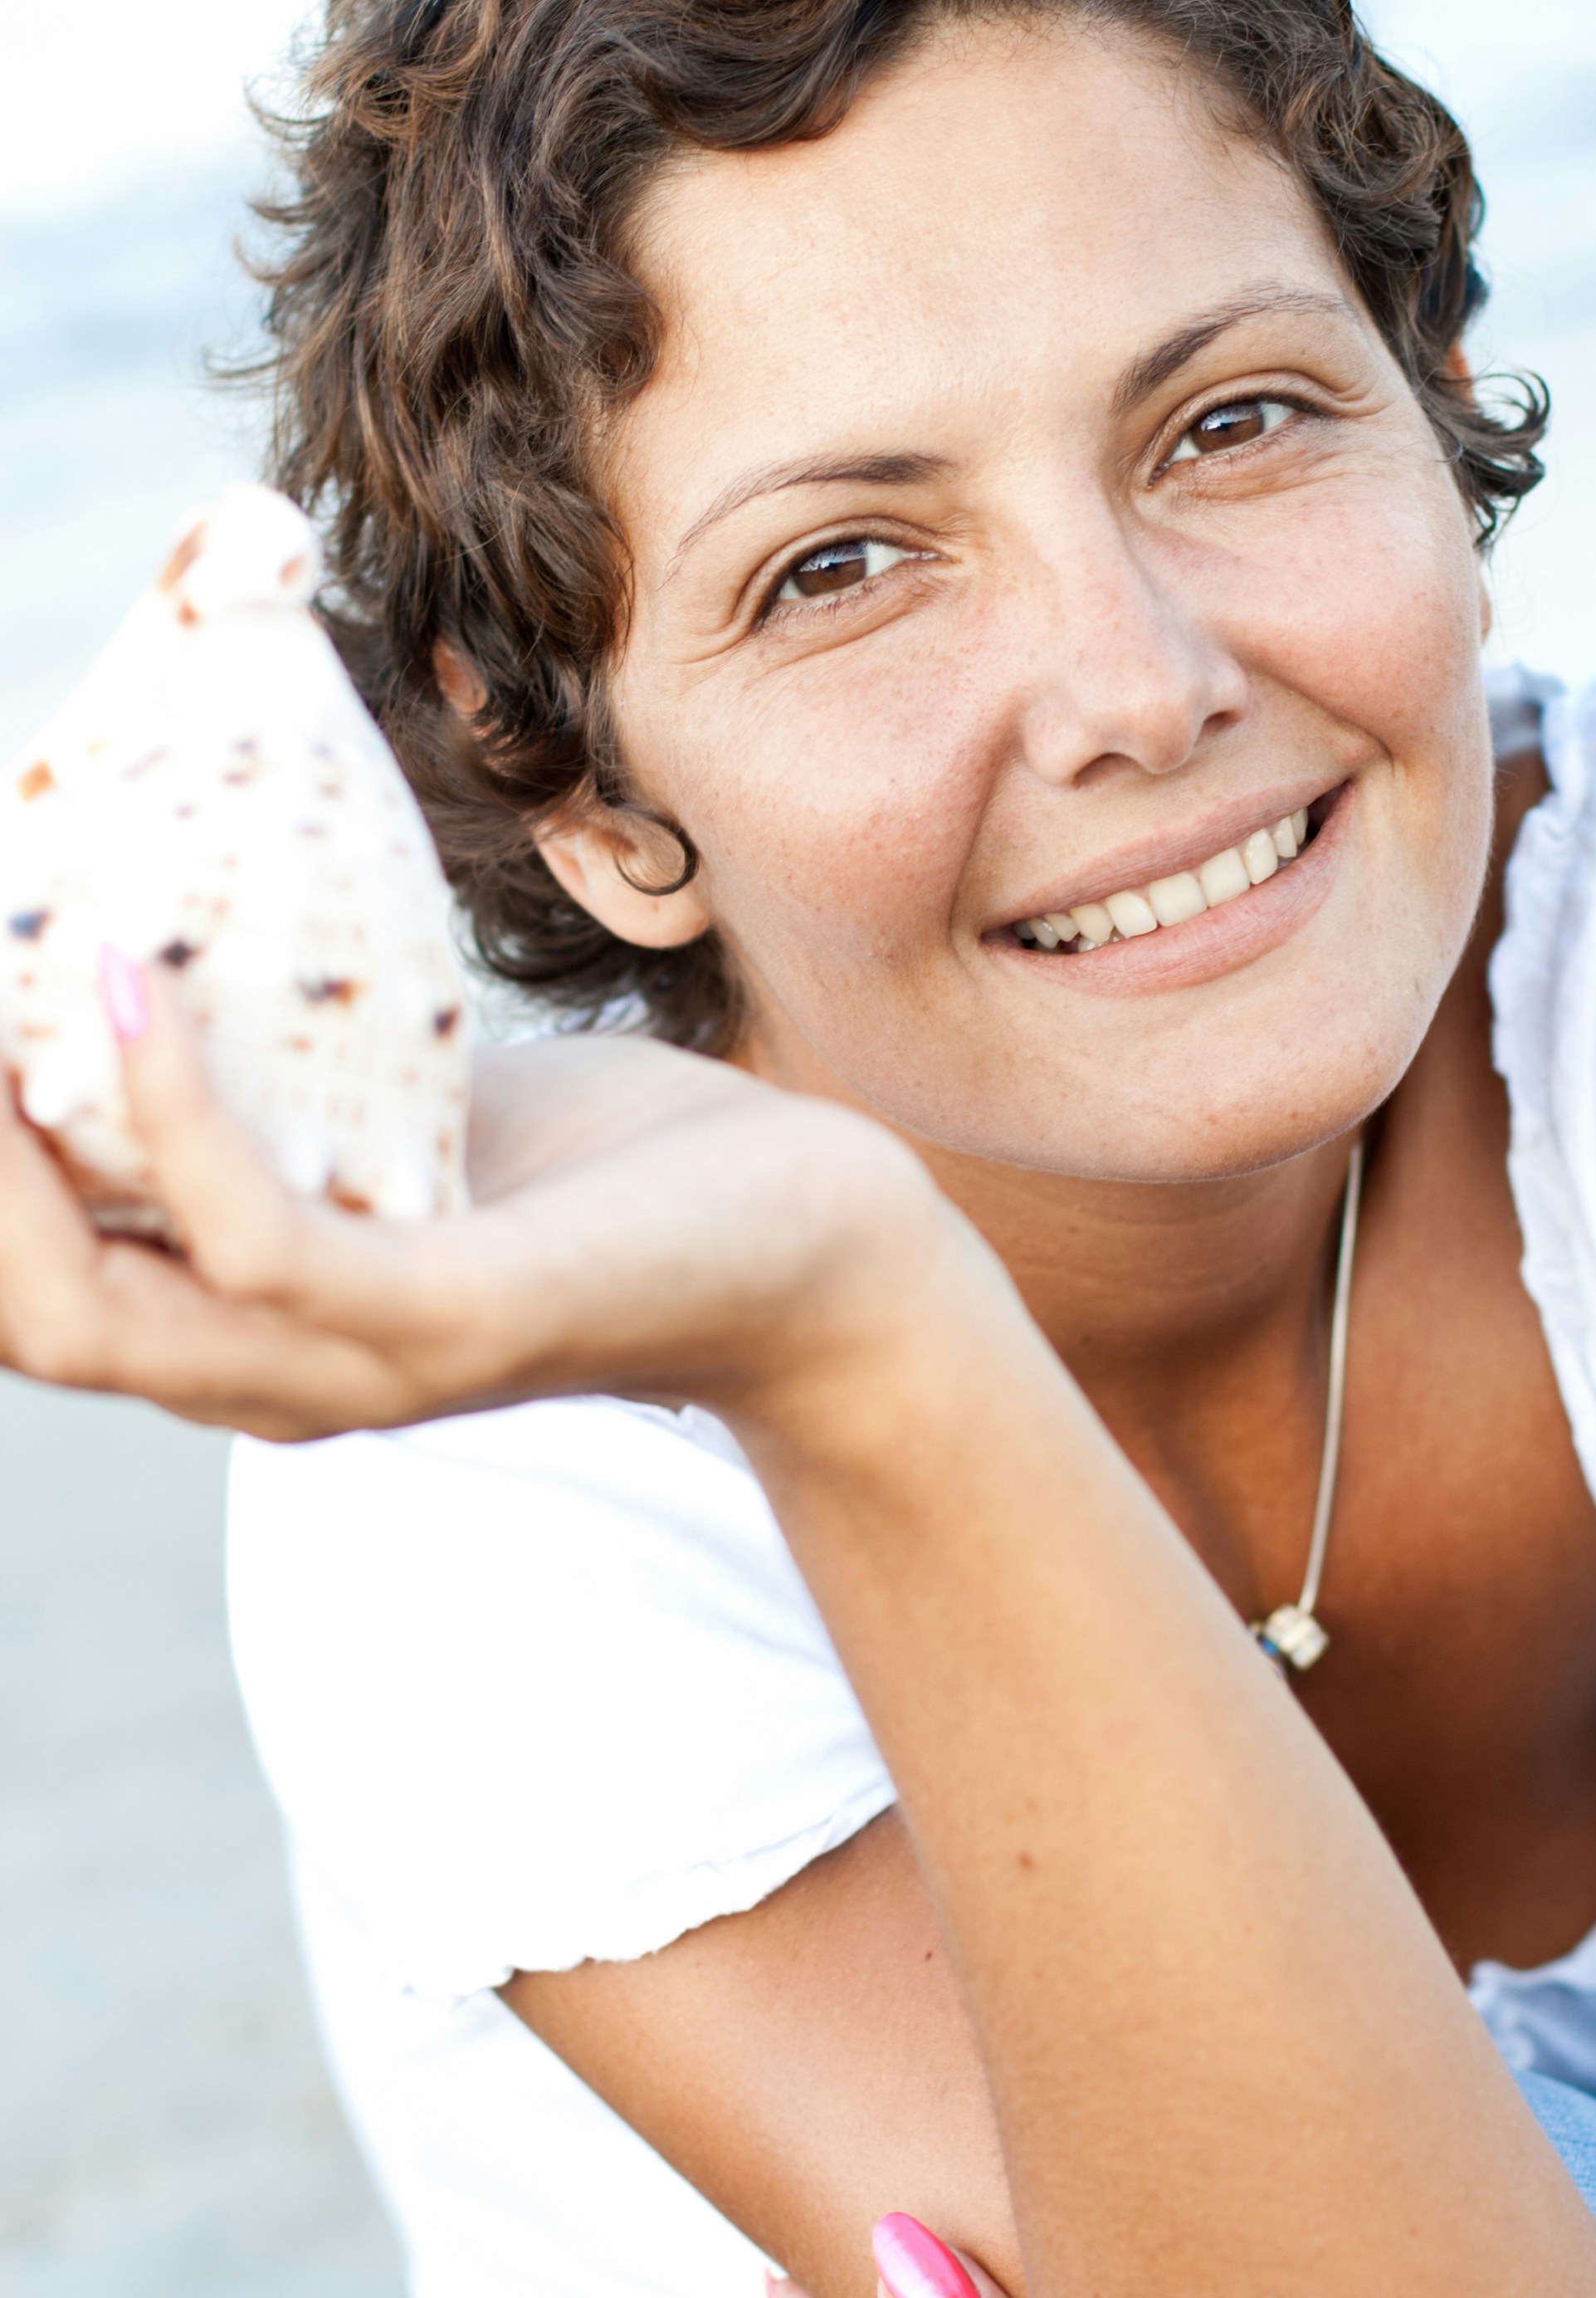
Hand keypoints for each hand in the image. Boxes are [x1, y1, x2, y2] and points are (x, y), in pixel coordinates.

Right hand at [0, 959, 948, 1440]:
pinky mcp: (451, 1321)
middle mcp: (271, 1379)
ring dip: (0, 1160)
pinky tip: (135, 984)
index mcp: (247, 1327)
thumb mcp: (403, 1107)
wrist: (813, 1240)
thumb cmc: (607, 1165)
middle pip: (20, 1319)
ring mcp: (357, 1366)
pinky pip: (257, 1245)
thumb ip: (282, 1069)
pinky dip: (171, 1115)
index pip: (29, 1292)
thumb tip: (169, 918)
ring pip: (93, 1312)